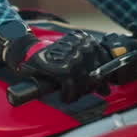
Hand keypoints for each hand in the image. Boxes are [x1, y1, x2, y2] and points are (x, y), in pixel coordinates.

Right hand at [0, 25, 134, 103]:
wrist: (30, 52)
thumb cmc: (52, 56)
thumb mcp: (73, 51)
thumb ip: (90, 62)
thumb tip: (106, 83)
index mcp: (86, 39)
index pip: (104, 59)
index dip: (103, 76)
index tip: (102, 86)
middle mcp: (83, 46)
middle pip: (97, 72)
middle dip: (92, 86)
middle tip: (87, 92)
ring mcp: (75, 57)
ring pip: (87, 81)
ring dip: (80, 92)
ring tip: (73, 95)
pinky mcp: (65, 69)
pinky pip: (72, 86)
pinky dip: (68, 94)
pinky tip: (65, 96)